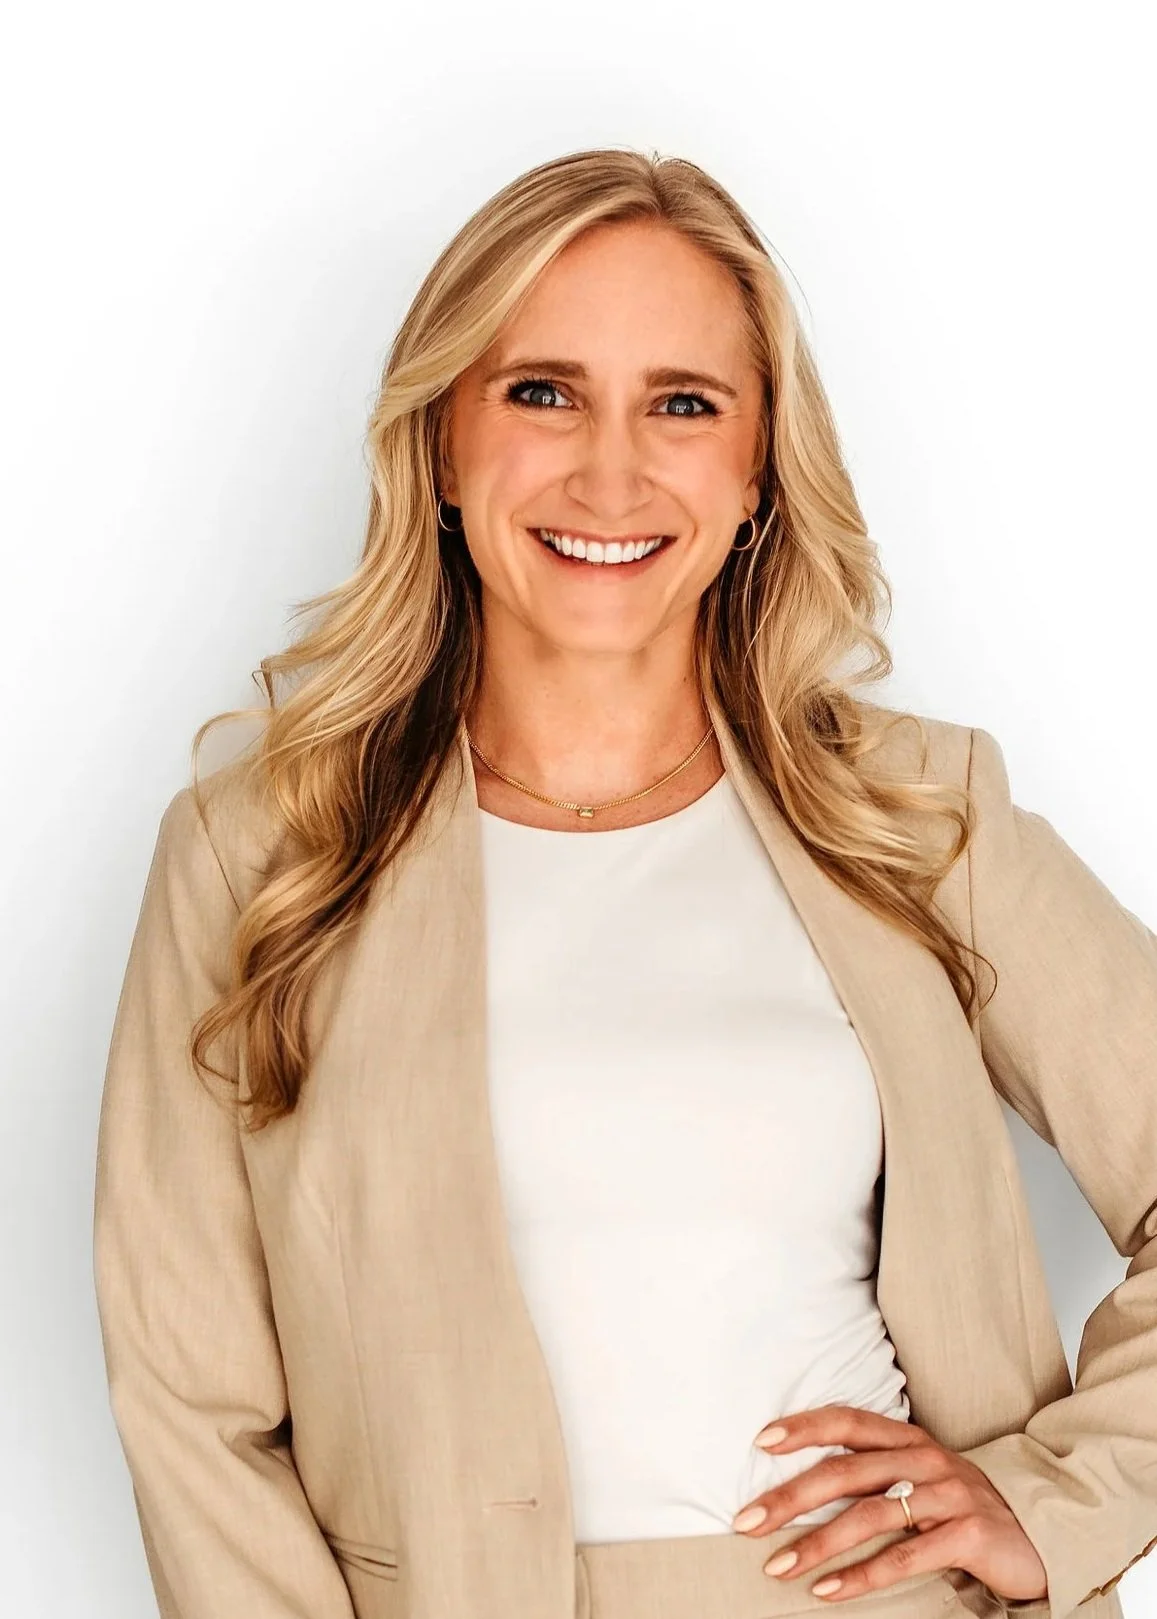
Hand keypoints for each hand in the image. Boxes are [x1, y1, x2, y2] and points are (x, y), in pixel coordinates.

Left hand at [731, 1404, 1047, 1603]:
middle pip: (846, 1470)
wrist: (1038, 1534)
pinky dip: (860, 1575)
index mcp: (908, 1439)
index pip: (847, 1421)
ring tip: (778, 1566)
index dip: (804, 1427)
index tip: (761, 1441)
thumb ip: (874, 1475)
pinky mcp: (968, 1533)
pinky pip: (903, 1555)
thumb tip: (803, 1489)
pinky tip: (827, 1590)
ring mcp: (948, 1494)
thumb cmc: (961, 1509)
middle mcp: (925, 1459)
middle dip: (791, 1496)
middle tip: (746, 1520)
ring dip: (816, 1543)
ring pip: (868, 1514)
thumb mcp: (919, 1480)